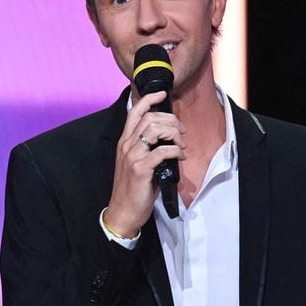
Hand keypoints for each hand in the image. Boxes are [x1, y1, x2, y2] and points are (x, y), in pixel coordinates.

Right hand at [104, 90, 185, 237]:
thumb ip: (148, 149)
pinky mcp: (141, 169)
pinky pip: (162, 151)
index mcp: (124, 142)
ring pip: (156, 130)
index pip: (134, 111)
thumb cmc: (133, 188)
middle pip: (151, 118)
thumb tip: (168, 139)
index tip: (162, 94)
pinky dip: (176, 151)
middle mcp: (126, 145)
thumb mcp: (137, 163)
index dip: (149, 99)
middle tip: (182, 133)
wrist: (123, 211)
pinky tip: (180, 157)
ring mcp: (132, 156)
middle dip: (171, 121)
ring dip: (175, 134)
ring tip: (182, 145)